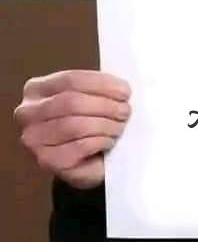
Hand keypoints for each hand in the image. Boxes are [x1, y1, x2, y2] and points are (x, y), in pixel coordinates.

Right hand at [14, 70, 131, 189]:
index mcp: (37, 89)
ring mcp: (33, 138)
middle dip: (105, 106)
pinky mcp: (46, 161)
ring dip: (105, 125)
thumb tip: (122, 88)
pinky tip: (108, 141)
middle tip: (125, 111)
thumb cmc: (88, 122)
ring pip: (75, 125)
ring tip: (119, 126)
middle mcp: (28, 112)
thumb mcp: (89, 98)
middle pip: (72, 102)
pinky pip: (79, 147)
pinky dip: (100, 141)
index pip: (71, 80)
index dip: (102, 84)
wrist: (85, 160)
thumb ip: (98, 89)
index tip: (125, 91)